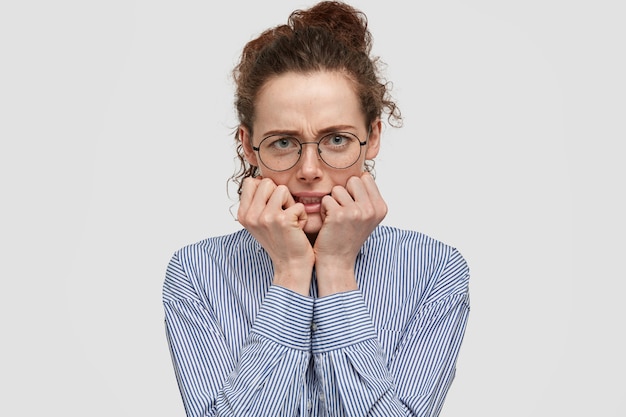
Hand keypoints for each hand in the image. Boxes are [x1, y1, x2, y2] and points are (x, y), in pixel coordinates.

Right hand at [237, 177, 314, 294]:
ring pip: (282, 189)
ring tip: (290, 220)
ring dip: (291, 204)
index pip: (251, 182)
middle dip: (279, 195)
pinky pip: (298, 204)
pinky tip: (297, 229)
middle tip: (283, 214)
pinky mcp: (282, 220)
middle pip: (267, 182)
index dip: (266, 189)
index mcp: (243, 214)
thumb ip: (257, 202)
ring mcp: (265, 217)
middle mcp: (250, 215)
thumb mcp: (260, 222)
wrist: (291, 266)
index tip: (272, 206)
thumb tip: (260, 179)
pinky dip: (302, 216)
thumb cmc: (280, 241)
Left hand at [314, 172, 387, 295]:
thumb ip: (367, 196)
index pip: (365, 178)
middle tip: (343, 213)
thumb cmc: (347, 237)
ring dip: (333, 202)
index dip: (354, 190)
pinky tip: (329, 224)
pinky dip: (324, 210)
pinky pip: (326, 199)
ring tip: (336, 219)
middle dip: (344, 193)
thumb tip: (362, 172)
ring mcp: (357, 212)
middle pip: (353, 179)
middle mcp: (372, 209)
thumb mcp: (366, 217)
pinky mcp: (340, 215)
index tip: (353, 208)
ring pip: (338, 189)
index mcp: (381, 207)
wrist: (337, 261)